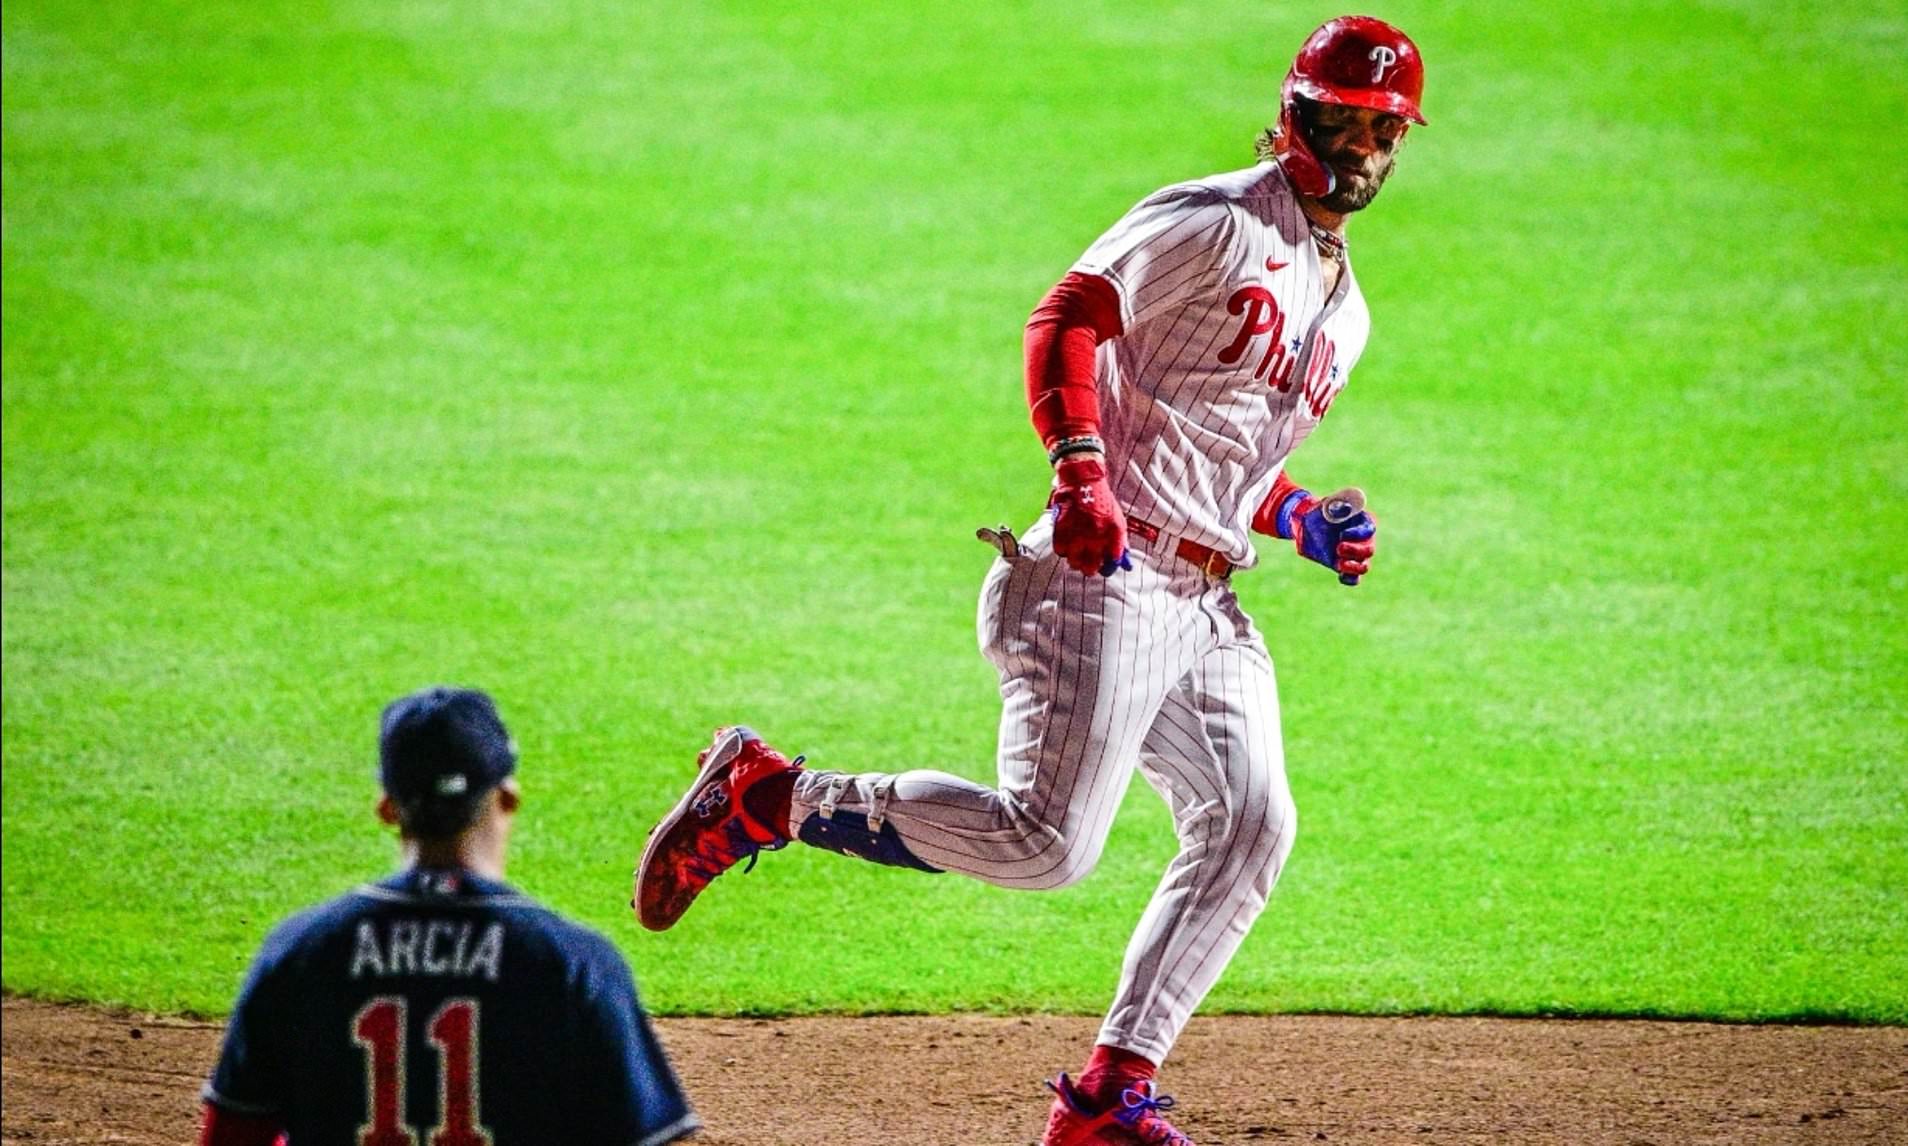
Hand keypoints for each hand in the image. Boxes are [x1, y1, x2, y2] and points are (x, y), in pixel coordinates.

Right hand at [1048, 455, 1131, 576]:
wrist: (1083, 479)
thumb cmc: (1102, 499)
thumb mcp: (1117, 519)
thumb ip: (1119, 542)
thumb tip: (1123, 562)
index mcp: (1114, 533)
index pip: (1112, 562)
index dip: (1108, 568)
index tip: (1105, 567)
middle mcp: (1096, 537)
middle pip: (1091, 569)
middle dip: (1090, 568)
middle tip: (1089, 563)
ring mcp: (1078, 534)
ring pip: (1074, 563)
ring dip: (1075, 560)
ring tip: (1077, 553)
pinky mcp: (1062, 530)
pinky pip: (1060, 551)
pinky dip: (1063, 549)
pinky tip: (1067, 542)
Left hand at [1290, 493, 1376, 585]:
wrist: (1307, 525)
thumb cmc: (1320, 512)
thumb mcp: (1326, 506)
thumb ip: (1335, 507)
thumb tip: (1343, 509)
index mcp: (1362, 522)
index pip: (1368, 530)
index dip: (1358, 533)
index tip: (1342, 534)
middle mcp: (1363, 540)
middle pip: (1368, 550)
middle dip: (1355, 551)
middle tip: (1338, 547)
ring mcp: (1355, 556)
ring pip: (1364, 566)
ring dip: (1354, 567)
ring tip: (1340, 563)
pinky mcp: (1345, 567)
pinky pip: (1353, 579)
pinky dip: (1349, 579)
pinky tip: (1341, 575)